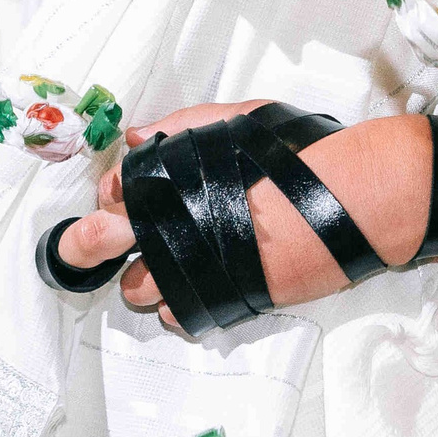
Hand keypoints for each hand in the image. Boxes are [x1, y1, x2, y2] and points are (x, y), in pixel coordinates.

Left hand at [52, 99, 427, 333]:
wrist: (353, 199)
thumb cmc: (302, 156)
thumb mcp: (239, 122)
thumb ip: (183, 127)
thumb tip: (138, 137)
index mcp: (172, 180)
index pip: (110, 192)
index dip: (113, 194)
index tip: (121, 195)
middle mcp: (174, 227)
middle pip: (99, 243)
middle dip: (85, 244)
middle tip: (84, 246)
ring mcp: (197, 269)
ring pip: (136, 288)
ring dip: (143, 276)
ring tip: (170, 258)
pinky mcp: (225, 302)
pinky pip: (179, 314)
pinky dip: (180, 302)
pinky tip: (201, 280)